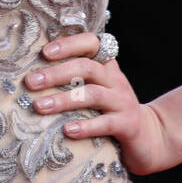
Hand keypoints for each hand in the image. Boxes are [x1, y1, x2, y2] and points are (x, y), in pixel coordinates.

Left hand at [24, 31, 173, 175]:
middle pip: (86, 67)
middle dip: (56, 74)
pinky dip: (86, 126)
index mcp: (107, 68)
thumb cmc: (111, 113)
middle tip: (31, 82)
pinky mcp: (128, 125)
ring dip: (63, 100)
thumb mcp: (96, 92)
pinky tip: (67, 130)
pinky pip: (106, 123)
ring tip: (40, 107)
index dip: (69, 44)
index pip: (92, 43)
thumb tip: (32, 79)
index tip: (45, 52)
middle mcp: (116, 80)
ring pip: (92, 94)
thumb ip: (74, 82)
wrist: (150, 139)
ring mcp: (123, 101)